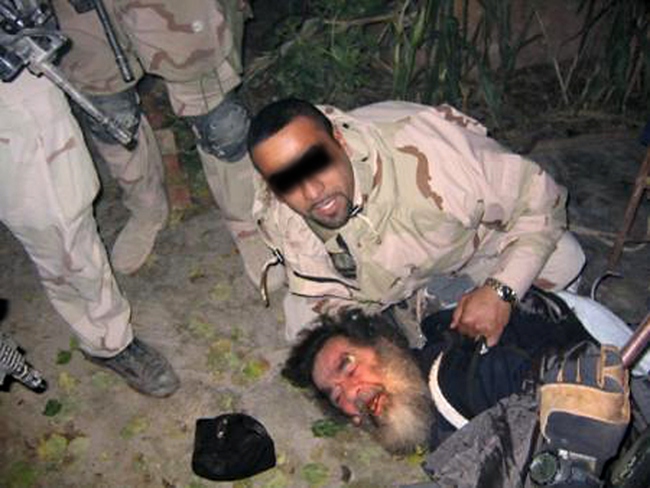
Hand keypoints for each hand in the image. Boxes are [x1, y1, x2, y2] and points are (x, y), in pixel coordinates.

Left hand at [450, 285, 511, 345]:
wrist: (498, 293)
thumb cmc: (482, 294)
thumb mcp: (464, 300)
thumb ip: (456, 314)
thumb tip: (452, 325)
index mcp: (467, 320)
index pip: (460, 330)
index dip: (462, 326)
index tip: (465, 322)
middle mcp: (476, 327)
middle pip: (468, 335)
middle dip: (469, 329)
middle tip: (475, 321)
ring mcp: (487, 331)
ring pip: (478, 339)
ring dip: (478, 334)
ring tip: (481, 324)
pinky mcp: (497, 332)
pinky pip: (490, 343)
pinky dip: (487, 341)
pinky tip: (487, 334)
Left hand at [540, 341, 629, 465]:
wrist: (573, 451)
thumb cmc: (599, 437)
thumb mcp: (622, 415)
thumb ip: (622, 390)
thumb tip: (621, 369)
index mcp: (608, 393)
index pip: (610, 360)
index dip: (610, 353)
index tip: (609, 351)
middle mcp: (586, 386)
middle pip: (590, 360)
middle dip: (593, 364)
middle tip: (594, 373)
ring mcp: (565, 386)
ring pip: (572, 364)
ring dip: (577, 369)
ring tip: (579, 382)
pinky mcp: (549, 389)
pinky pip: (556, 371)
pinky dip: (561, 374)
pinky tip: (566, 385)